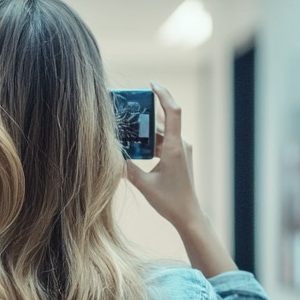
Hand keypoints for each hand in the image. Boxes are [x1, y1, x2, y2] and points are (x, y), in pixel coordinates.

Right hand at [124, 82, 237, 277]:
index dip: (163, 94)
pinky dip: (150, 141)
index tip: (151, 84)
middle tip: (128, 106)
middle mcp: (180, 145)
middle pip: (162, 121)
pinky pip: (163, 142)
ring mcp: (181, 151)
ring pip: (161, 133)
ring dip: (146, 129)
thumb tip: (110, 156)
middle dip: (145, 113)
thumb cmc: (169, 201)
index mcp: (174, 147)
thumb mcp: (144, 184)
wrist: (188, 215)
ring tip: (128, 126)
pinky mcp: (179, 157)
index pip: (172, 112)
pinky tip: (136, 144)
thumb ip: (127, 168)